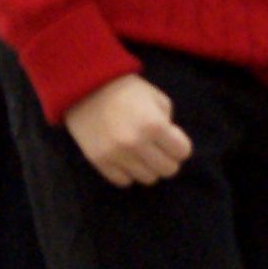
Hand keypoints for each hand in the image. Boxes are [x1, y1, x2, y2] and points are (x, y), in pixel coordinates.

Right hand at [64, 73, 193, 185]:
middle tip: (158, 148)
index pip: (182, 152)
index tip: (172, 140)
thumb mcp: (156, 98)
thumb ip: (168, 122)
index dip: (180, 146)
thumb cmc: (125, 89)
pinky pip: (124, 181)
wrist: (85, 87)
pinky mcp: (100, 161)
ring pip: (148, 179)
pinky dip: (128, 172)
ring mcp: (117, 155)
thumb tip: (170, 144)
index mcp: (154, 125)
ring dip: (148, 167)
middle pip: (168, 170)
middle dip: (167, 159)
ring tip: (141, 152)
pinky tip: (125, 158)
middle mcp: (136, 143)